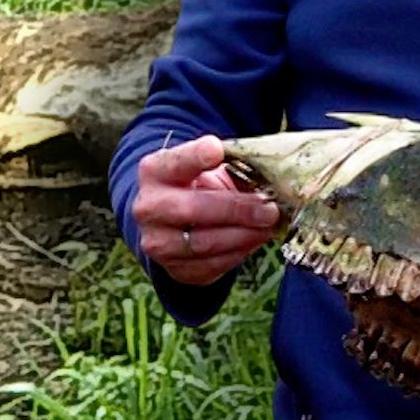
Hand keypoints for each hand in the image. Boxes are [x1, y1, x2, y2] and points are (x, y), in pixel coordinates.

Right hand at [130, 134, 280, 285]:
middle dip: (236, 209)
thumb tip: (271, 176)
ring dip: (244, 235)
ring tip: (268, 226)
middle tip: (269, 209)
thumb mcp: (208, 168)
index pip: (175, 162)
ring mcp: (158, 242)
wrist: (174, 220)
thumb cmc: (198, 185)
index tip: (217, 150)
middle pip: (193, 209)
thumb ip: (230, 166)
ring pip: (204, 243)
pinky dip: (238, 253)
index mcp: (155, 171)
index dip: (195, 156)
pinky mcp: (175, 269)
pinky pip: (211, 266)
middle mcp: (149, 207)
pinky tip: (254, 240)